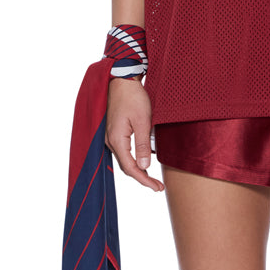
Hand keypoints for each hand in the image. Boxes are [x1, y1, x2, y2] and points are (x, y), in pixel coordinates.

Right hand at [105, 78, 165, 192]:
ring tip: (152, 176)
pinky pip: (124, 151)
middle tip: (158, 186)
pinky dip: (134, 159)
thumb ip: (142, 145)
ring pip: (125, 160)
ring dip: (138, 169)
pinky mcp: (114, 132)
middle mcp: (111, 141)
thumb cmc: (133, 98)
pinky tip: (145, 159)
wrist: (122, 81)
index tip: (157, 188)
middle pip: (126, 167)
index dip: (144, 180)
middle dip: (142, 178)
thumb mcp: (142, 121)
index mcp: (117, 140)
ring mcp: (111, 137)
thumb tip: (144, 166)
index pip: (131, 168)